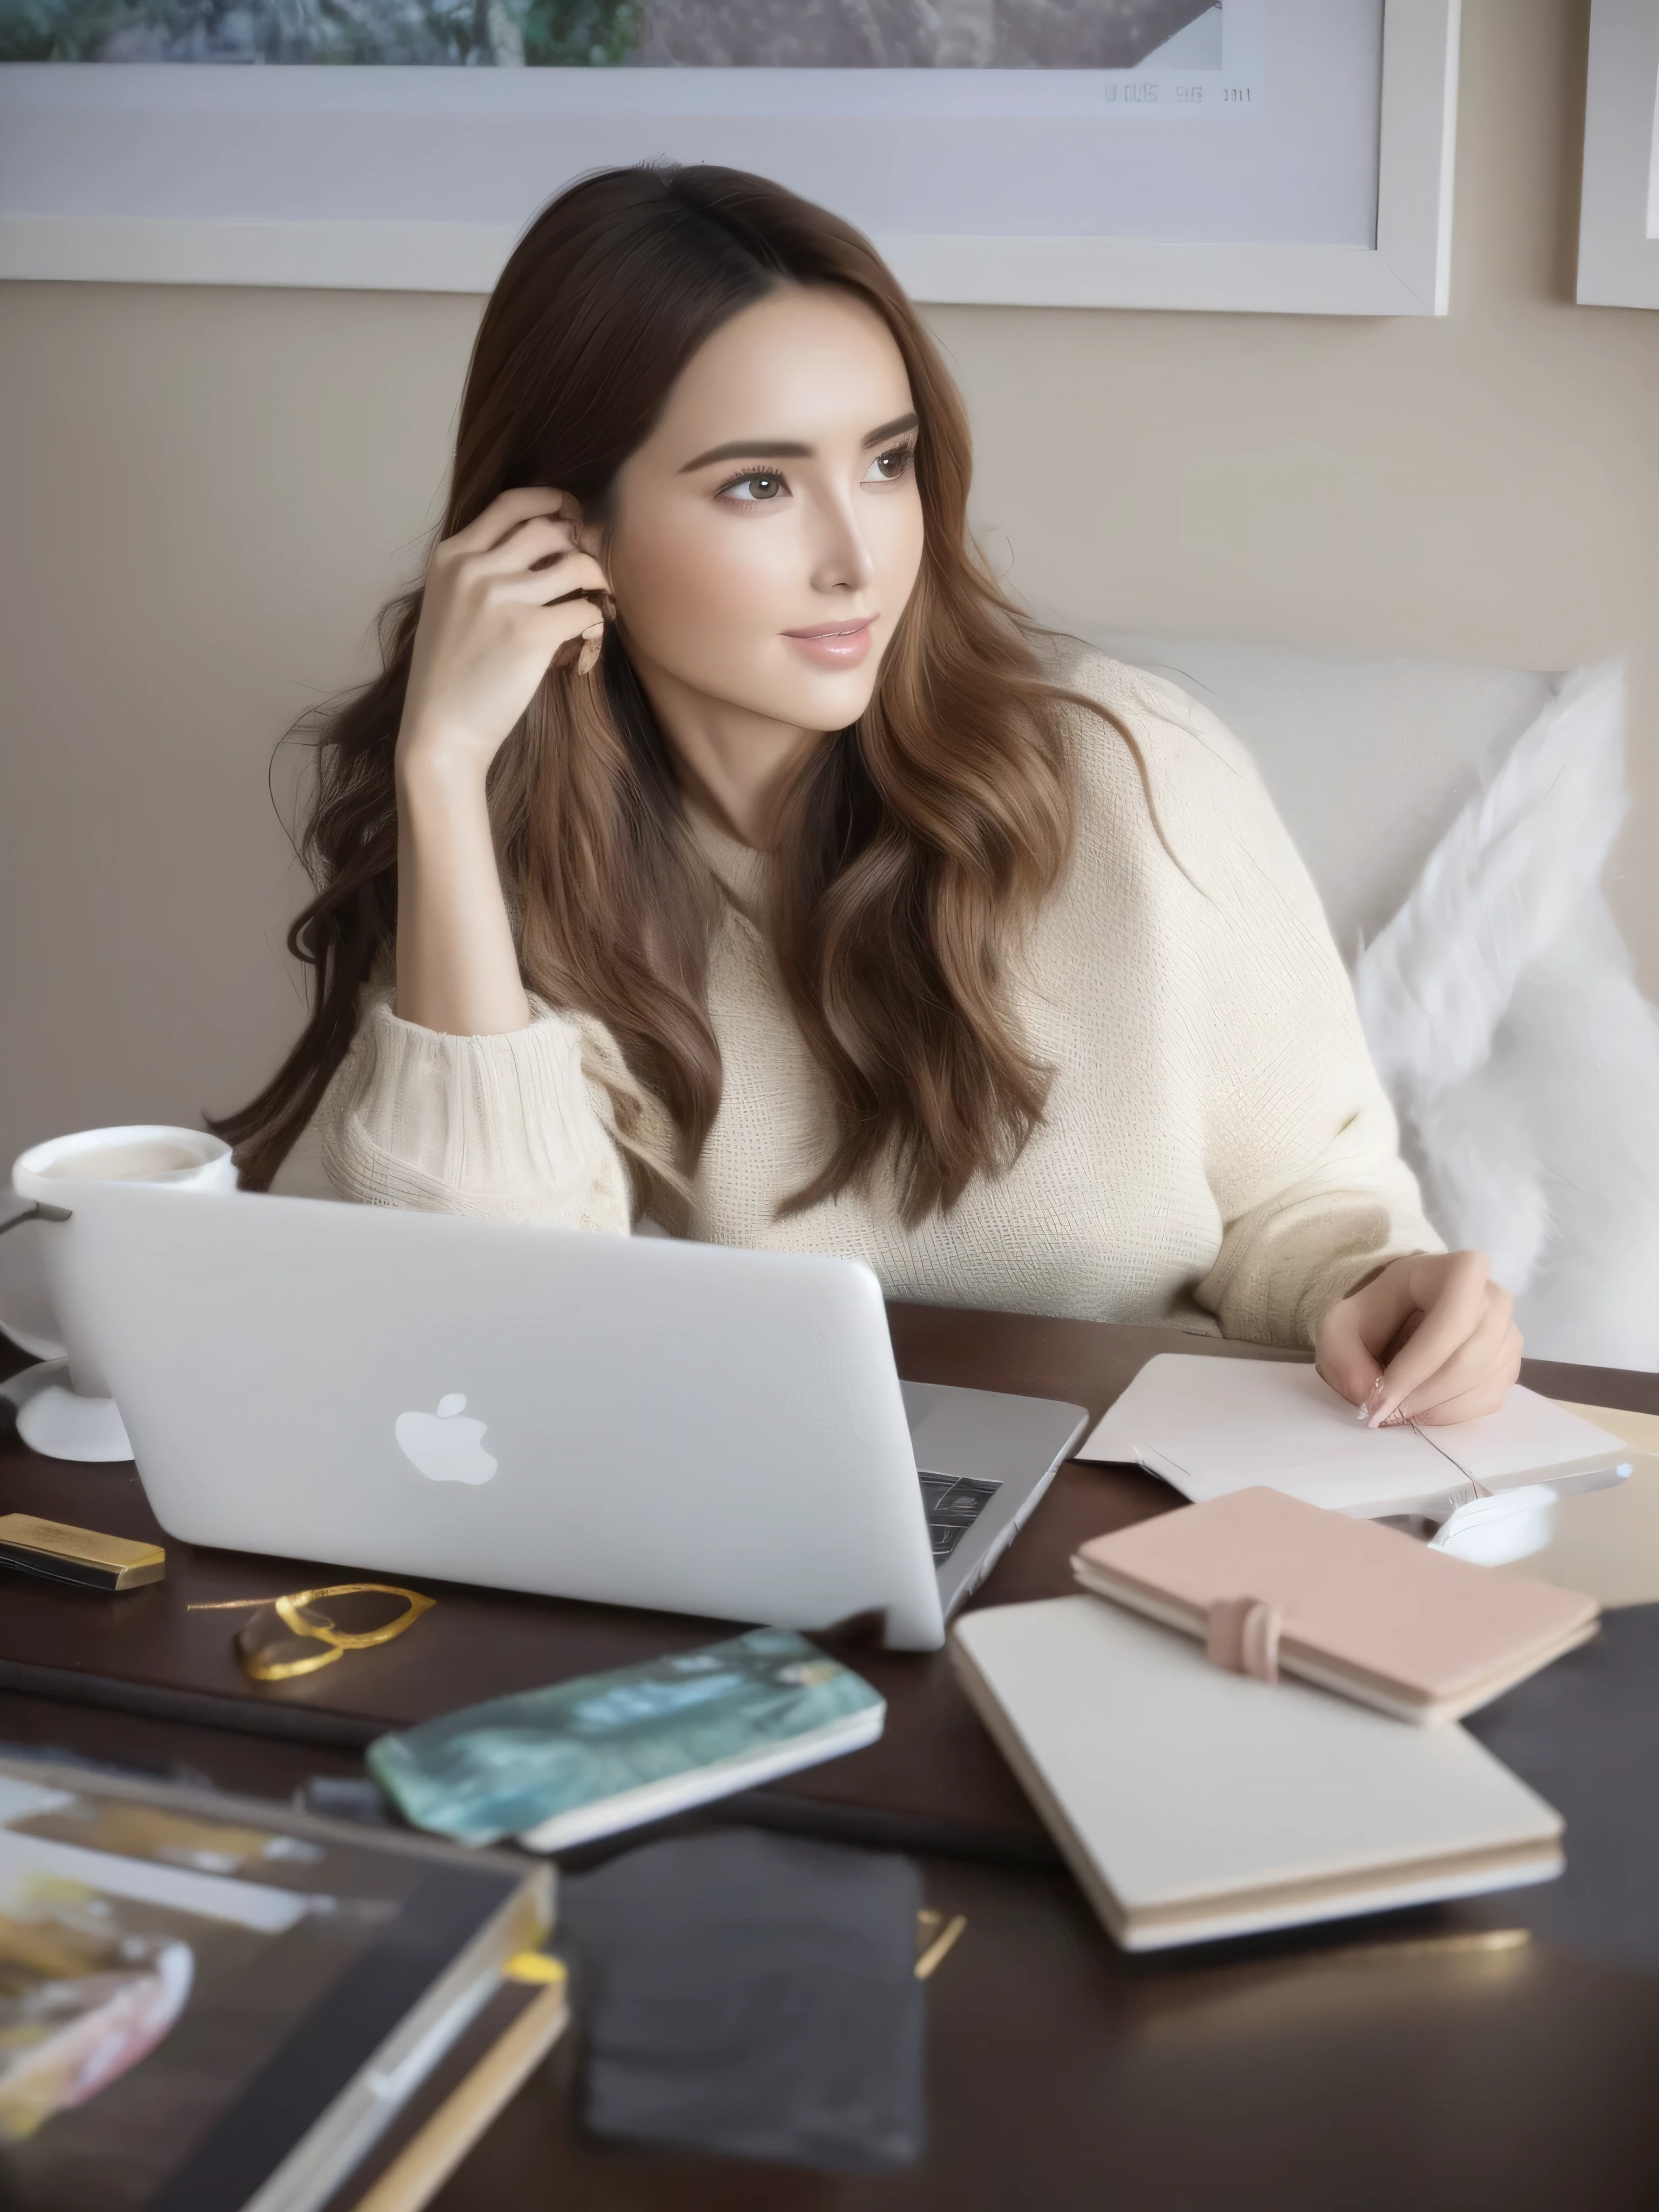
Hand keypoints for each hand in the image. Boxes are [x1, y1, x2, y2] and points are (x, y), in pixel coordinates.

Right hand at [399, 487, 609, 780]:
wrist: (440, 731)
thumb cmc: (449, 675)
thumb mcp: (447, 605)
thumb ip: (480, 571)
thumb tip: (543, 546)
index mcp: (451, 557)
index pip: (510, 504)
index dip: (550, 502)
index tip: (571, 513)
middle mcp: (474, 569)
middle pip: (548, 529)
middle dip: (579, 543)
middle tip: (589, 567)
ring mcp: (502, 599)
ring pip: (576, 565)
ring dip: (597, 580)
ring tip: (598, 599)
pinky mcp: (531, 634)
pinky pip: (587, 610)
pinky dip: (597, 622)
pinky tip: (587, 640)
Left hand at [1315, 1251, 1521, 1428]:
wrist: (1401, 1315)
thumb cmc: (1374, 1315)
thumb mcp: (1341, 1329)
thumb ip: (1346, 1361)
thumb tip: (1372, 1398)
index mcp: (1458, 1270)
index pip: (1450, 1321)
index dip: (1415, 1368)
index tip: (1377, 1400)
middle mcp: (1495, 1297)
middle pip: (1468, 1360)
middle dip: (1421, 1396)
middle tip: (1385, 1413)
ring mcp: (1509, 1331)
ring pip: (1480, 1385)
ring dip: (1434, 1408)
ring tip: (1399, 1410)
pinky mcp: (1511, 1364)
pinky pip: (1490, 1400)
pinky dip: (1452, 1415)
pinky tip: (1424, 1408)